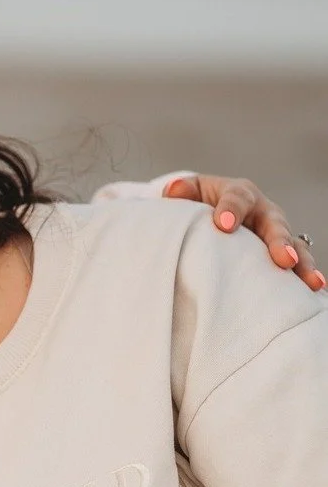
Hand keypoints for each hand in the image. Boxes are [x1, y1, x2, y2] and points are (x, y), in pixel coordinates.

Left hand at [164, 174, 322, 290]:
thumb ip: (183, 191)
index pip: (237, 199)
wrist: (214, 215)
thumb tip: (173, 191)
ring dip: (303, 264)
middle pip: (274, 225)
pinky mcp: (279, 255)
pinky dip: (304, 278)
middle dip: (280, 242)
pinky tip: (313, 295)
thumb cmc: (200, 203)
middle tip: (283, 259)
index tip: (222, 225)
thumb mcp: (190, 193)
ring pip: (294, 247)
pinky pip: (295, 266)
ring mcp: (275, 234)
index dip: (230, 210)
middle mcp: (264, 212)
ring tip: (311, 282)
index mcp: (240, 194)